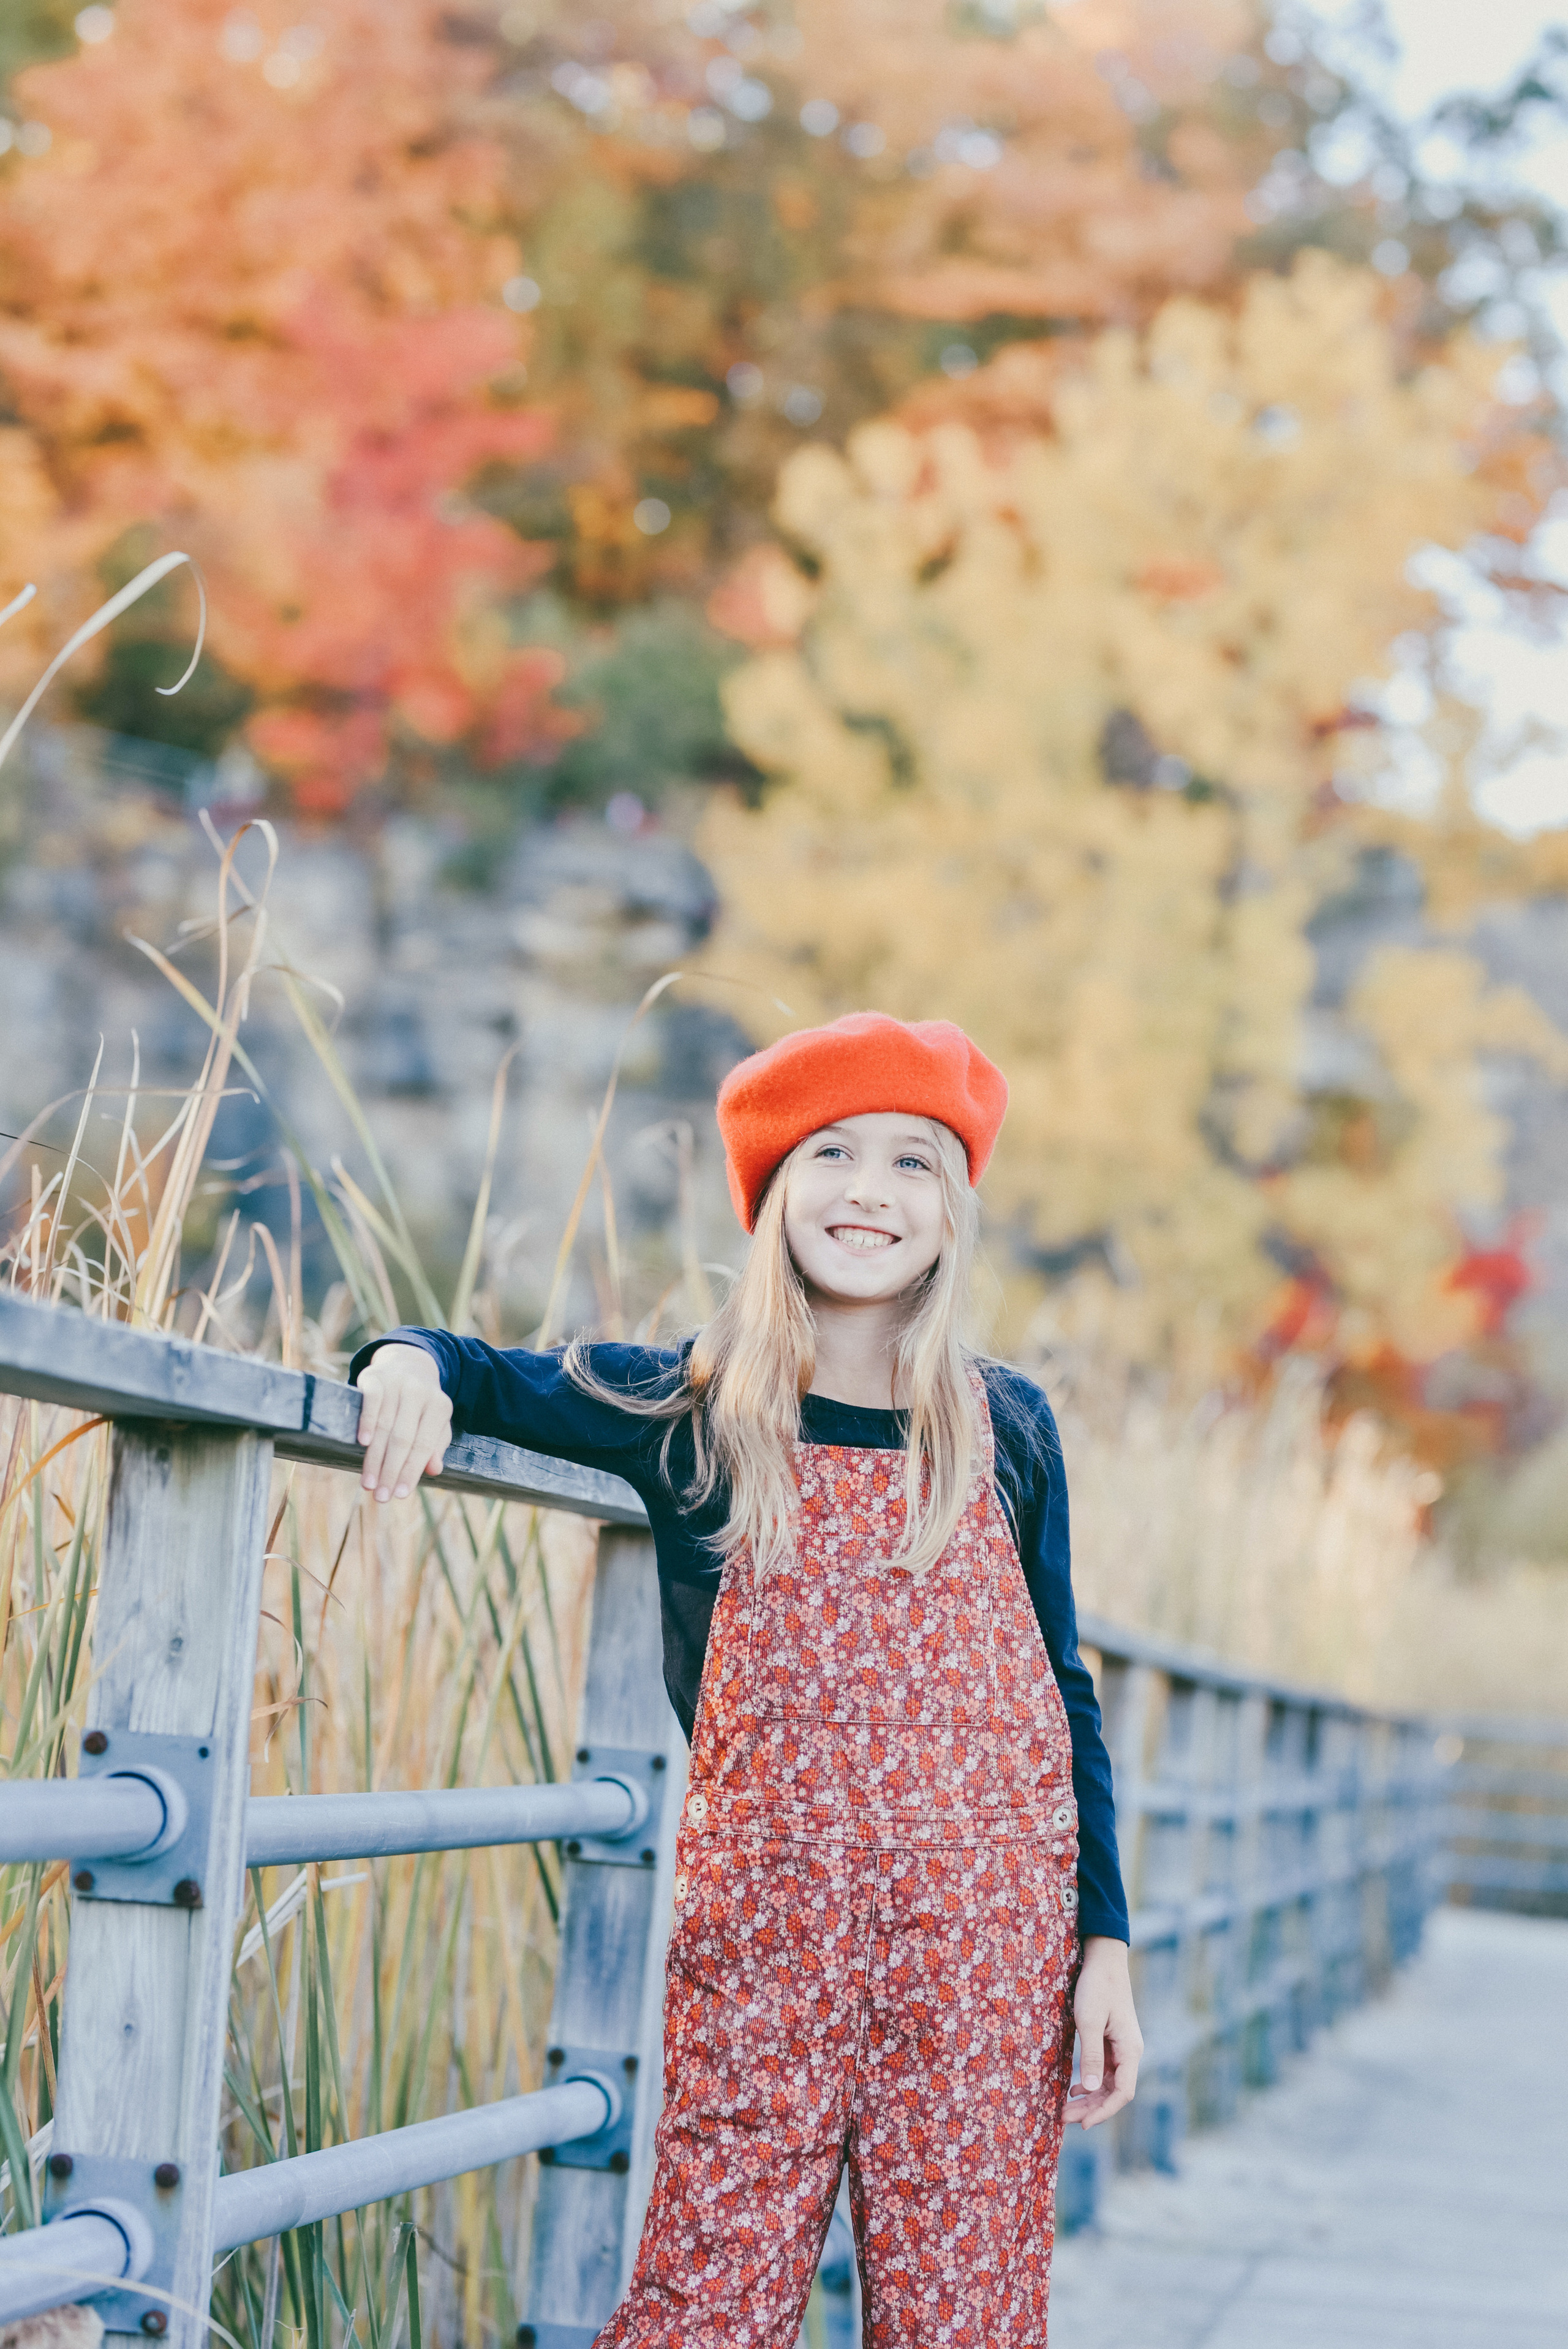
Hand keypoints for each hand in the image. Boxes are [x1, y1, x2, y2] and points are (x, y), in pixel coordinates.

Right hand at [355, 1343, 452, 1502]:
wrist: (407, 1362)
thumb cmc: (421, 1404)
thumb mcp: (436, 1422)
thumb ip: (436, 1446)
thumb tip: (434, 1471)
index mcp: (439, 1406)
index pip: (425, 1444)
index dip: (412, 1470)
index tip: (401, 1494)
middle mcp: (419, 1393)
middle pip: (403, 1438)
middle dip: (391, 1471)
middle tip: (381, 1496)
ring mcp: (397, 1383)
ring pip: (385, 1426)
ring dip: (375, 1457)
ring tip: (368, 1483)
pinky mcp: (375, 1377)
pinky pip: (371, 1401)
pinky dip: (367, 1422)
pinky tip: (363, 1444)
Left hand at [1067, 1936, 1141, 2129]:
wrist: (1104, 1960)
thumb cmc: (1096, 1987)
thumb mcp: (1089, 2021)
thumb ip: (1090, 2055)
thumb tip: (1089, 2090)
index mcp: (1130, 2050)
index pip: (1122, 2093)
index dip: (1103, 2112)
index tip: (1082, 2124)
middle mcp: (1129, 2052)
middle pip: (1114, 2092)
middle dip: (1091, 2109)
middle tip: (1064, 2119)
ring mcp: (1122, 2047)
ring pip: (1108, 2083)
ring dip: (1090, 2098)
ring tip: (1065, 2109)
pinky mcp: (1112, 2041)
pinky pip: (1104, 2071)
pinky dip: (1091, 2083)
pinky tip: (1075, 2088)